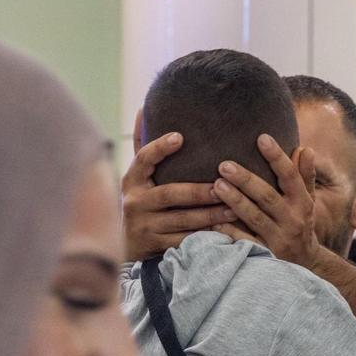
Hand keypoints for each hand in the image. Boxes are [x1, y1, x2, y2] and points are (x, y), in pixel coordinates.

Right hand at [122, 132, 232, 260]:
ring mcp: (145, 226)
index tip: (180, 136)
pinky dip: (204, 237)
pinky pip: (184, 241)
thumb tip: (143, 109)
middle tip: (222, 185)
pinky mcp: (155, 246)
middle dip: (198, 191)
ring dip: (209, 215)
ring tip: (233, 208)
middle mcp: (135, 202)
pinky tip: (224, 232)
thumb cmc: (139, 202)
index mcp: (132, 180)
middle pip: (169, 193)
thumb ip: (143, 146)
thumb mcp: (137, 176)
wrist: (122, 244)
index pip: (143, 159)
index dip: (160, 148)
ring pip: (181, 220)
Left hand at [211, 134, 321, 268]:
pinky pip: (246, 243)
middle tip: (224, 164)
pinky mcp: (266, 255)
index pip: (290, 176)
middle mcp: (292, 220)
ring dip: (236, 202)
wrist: (307, 265)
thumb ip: (305, 175)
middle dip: (246, 180)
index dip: (277, 157)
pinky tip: (213, 223)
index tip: (261, 137)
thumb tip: (305, 149)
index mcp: (302, 202)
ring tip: (216, 185)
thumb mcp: (308, 201)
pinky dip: (230, 233)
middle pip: (268, 197)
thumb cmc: (301, 224)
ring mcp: (279, 239)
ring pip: (255, 219)